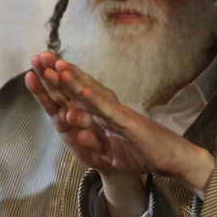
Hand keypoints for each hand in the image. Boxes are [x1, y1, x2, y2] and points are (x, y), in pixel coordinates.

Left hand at [30, 52, 215, 189]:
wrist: (175, 160)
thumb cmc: (144, 153)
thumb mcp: (111, 152)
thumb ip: (95, 142)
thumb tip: (79, 133)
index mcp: (103, 115)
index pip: (77, 95)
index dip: (59, 81)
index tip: (41, 67)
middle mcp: (109, 110)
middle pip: (81, 88)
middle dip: (60, 73)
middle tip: (40, 56)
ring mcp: (119, 115)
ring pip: (93, 96)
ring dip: (74, 82)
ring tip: (57, 68)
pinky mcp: (130, 124)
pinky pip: (110, 112)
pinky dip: (96, 102)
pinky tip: (83, 92)